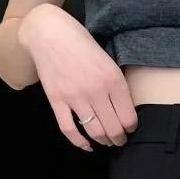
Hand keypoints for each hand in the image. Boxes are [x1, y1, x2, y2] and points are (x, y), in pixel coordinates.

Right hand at [17, 3, 136, 150]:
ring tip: (107, 142)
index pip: (128, 117)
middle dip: (119, 139)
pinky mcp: (57, 101)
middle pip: (113, 128)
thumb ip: (116, 84)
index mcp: (112, 79)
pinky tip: (86, 146)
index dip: (131, 127)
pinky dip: (79, 142)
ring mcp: (75, 97)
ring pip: (95, 131)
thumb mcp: (108, 59)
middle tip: (120, 140)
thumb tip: (124, 109)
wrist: (49, 32)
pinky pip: (69, 129)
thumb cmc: (81, 43)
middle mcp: (95, 91)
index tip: (130, 128)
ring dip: (104, 141)